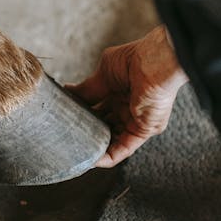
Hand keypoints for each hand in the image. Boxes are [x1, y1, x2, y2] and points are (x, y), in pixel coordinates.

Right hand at [68, 25, 187, 167]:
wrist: (153, 63)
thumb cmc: (134, 60)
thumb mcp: (103, 74)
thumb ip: (87, 89)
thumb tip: (67, 93)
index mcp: (118, 93)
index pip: (97, 110)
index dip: (83, 116)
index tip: (67, 120)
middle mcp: (126, 109)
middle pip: (103, 127)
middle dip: (88, 133)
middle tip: (69, 137)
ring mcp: (135, 121)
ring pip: (112, 141)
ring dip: (96, 148)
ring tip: (77, 152)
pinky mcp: (142, 131)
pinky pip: (123, 150)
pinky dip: (107, 157)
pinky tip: (92, 160)